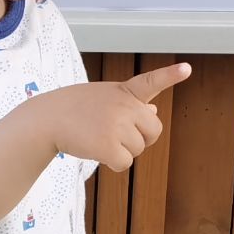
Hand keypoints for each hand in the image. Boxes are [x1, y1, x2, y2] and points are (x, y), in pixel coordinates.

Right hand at [30, 63, 189, 171]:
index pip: (151, 81)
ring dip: (121, 151)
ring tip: (98, 137)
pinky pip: (125, 164)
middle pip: (154, 131)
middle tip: (115, 135)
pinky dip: (112, 163)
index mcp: (123, 91)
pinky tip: (96, 150)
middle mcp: (124, 105)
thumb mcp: (103, 99)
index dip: (170, 76)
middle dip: (140, 138)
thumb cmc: (73, 109)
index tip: (187, 69)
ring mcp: (117, 124)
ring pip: (138, 150)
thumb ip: (129, 104)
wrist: (46, 120)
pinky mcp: (109, 145)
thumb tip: (154, 111)